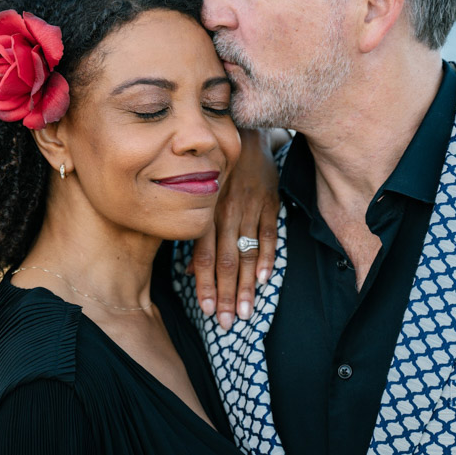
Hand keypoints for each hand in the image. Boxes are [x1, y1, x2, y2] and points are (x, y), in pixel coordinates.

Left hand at [189, 128, 281, 329]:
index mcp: (205, 212)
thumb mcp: (199, 195)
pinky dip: (268, 257)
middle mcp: (226, 212)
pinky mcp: (270, 202)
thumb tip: (185, 271)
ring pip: (248, 253)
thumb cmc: (214, 170)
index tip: (207, 311)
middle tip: (227, 323)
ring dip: (247, 285)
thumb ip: (193, 232)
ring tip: (246, 312)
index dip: (204, 284)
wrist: (243, 132)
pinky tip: (265, 280)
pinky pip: (270, 233)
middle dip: (226, 294)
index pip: (203, 256)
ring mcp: (250, 208)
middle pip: (226, 260)